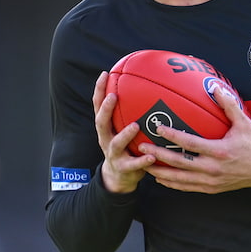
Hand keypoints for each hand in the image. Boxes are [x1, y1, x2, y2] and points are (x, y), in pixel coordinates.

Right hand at [94, 71, 155, 193]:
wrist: (118, 178)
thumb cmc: (125, 147)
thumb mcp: (123, 129)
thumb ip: (130, 113)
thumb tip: (148, 87)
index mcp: (106, 128)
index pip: (98, 106)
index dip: (100, 90)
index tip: (105, 74)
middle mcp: (106, 139)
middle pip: (101, 122)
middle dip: (106, 109)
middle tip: (114, 96)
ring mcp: (113, 155)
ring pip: (115, 144)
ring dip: (124, 134)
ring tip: (135, 126)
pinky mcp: (124, 169)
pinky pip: (133, 165)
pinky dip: (142, 161)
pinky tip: (152, 156)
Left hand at [142, 86, 250, 193]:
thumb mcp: (244, 123)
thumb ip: (228, 105)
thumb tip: (215, 87)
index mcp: (219, 151)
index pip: (190, 143)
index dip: (173, 135)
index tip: (158, 128)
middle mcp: (212, 168)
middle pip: (179, 163)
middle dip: (158, 155)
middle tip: (142, 148)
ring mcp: (210, 180)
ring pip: (179, 178)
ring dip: (160, 172)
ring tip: (144, 165)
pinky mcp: (210, 189)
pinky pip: (186, 187)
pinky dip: (172, 183)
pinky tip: (160, 178)